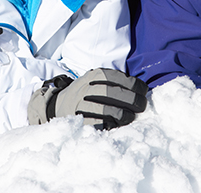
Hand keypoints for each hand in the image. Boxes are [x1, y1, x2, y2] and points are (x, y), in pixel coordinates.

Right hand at [28, 68, 147, 129]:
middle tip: (142, 105)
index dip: (133, 84)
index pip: (115, 77)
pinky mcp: (78, 120)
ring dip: (122, 114)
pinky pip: (97, 124)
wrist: (58, 105)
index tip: (143, 91)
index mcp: (92, 76)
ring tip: (130, 116)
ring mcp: (80, 105)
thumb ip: (113, 81)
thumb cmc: (86, 94)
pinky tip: (116, 124)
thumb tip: (141, 88)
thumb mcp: (95, 80)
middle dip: (131, 99)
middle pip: (111, 92)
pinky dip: (109, 125)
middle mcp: (85, 88)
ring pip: (105, 109)